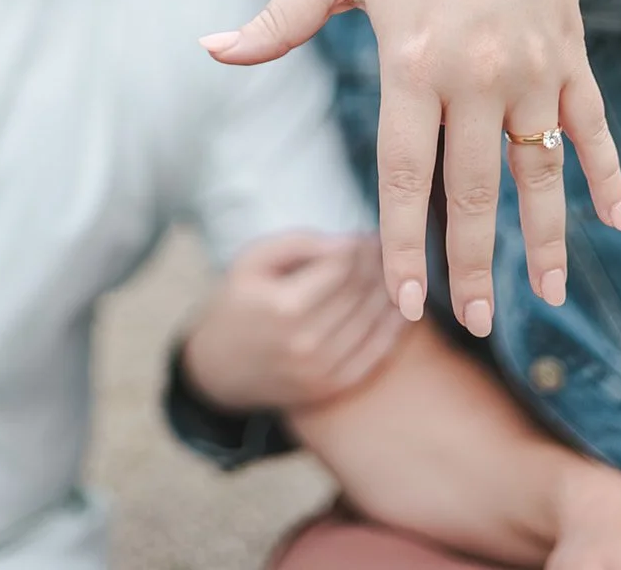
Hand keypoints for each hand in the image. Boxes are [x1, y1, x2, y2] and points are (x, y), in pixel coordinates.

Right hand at [181, 231, 405, 412]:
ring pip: (373, 320)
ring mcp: (321, 371)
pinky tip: (401, 307)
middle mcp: (307, 342)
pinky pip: (376, 353)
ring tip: (393, 271)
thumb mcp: (253, 259)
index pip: (342, 265)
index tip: (369, 232)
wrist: (218, 367)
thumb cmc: (237, 302)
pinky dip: (394, 328)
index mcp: (285, 306)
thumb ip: (299, 242)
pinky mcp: (331, 388)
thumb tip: (348, 241)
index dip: (361, 244)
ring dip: (390, 290)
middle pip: (361, 291)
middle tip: (387, 248)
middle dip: (379, 264)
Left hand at [202, 0, 620, 332]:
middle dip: (473, 265)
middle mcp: (477, 73)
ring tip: (549, 299)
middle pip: (475, 190)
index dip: (403, 243)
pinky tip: (616, 222)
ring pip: (541, 172)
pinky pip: (592, 125)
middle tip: (471, 324)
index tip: (406, 300)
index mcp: (412, 58)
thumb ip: (280, 19)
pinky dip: (605, 173)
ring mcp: (531, 66)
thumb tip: (209, 49)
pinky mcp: (568, 53)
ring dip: (548, 240)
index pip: (405, 175)